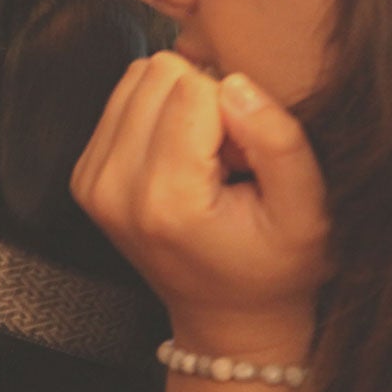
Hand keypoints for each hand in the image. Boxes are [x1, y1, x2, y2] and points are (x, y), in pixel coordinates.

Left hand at [71, 52, 330, 359]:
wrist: (227, 317)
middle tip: (225, 160)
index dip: (235, 112)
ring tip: (205, 162)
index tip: (244, 160)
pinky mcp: (84, 175)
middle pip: (159, 73)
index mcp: (164, 198)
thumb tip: (235, 84)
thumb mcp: (307, 213)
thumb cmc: (275, 269)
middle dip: (203, 103)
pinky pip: (123, 100)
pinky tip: (183, 163)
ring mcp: (91, 181)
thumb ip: (279, 142)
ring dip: (180, 108)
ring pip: (137, 78)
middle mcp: (113, 186)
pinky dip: (158, 118)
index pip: (195, 87)